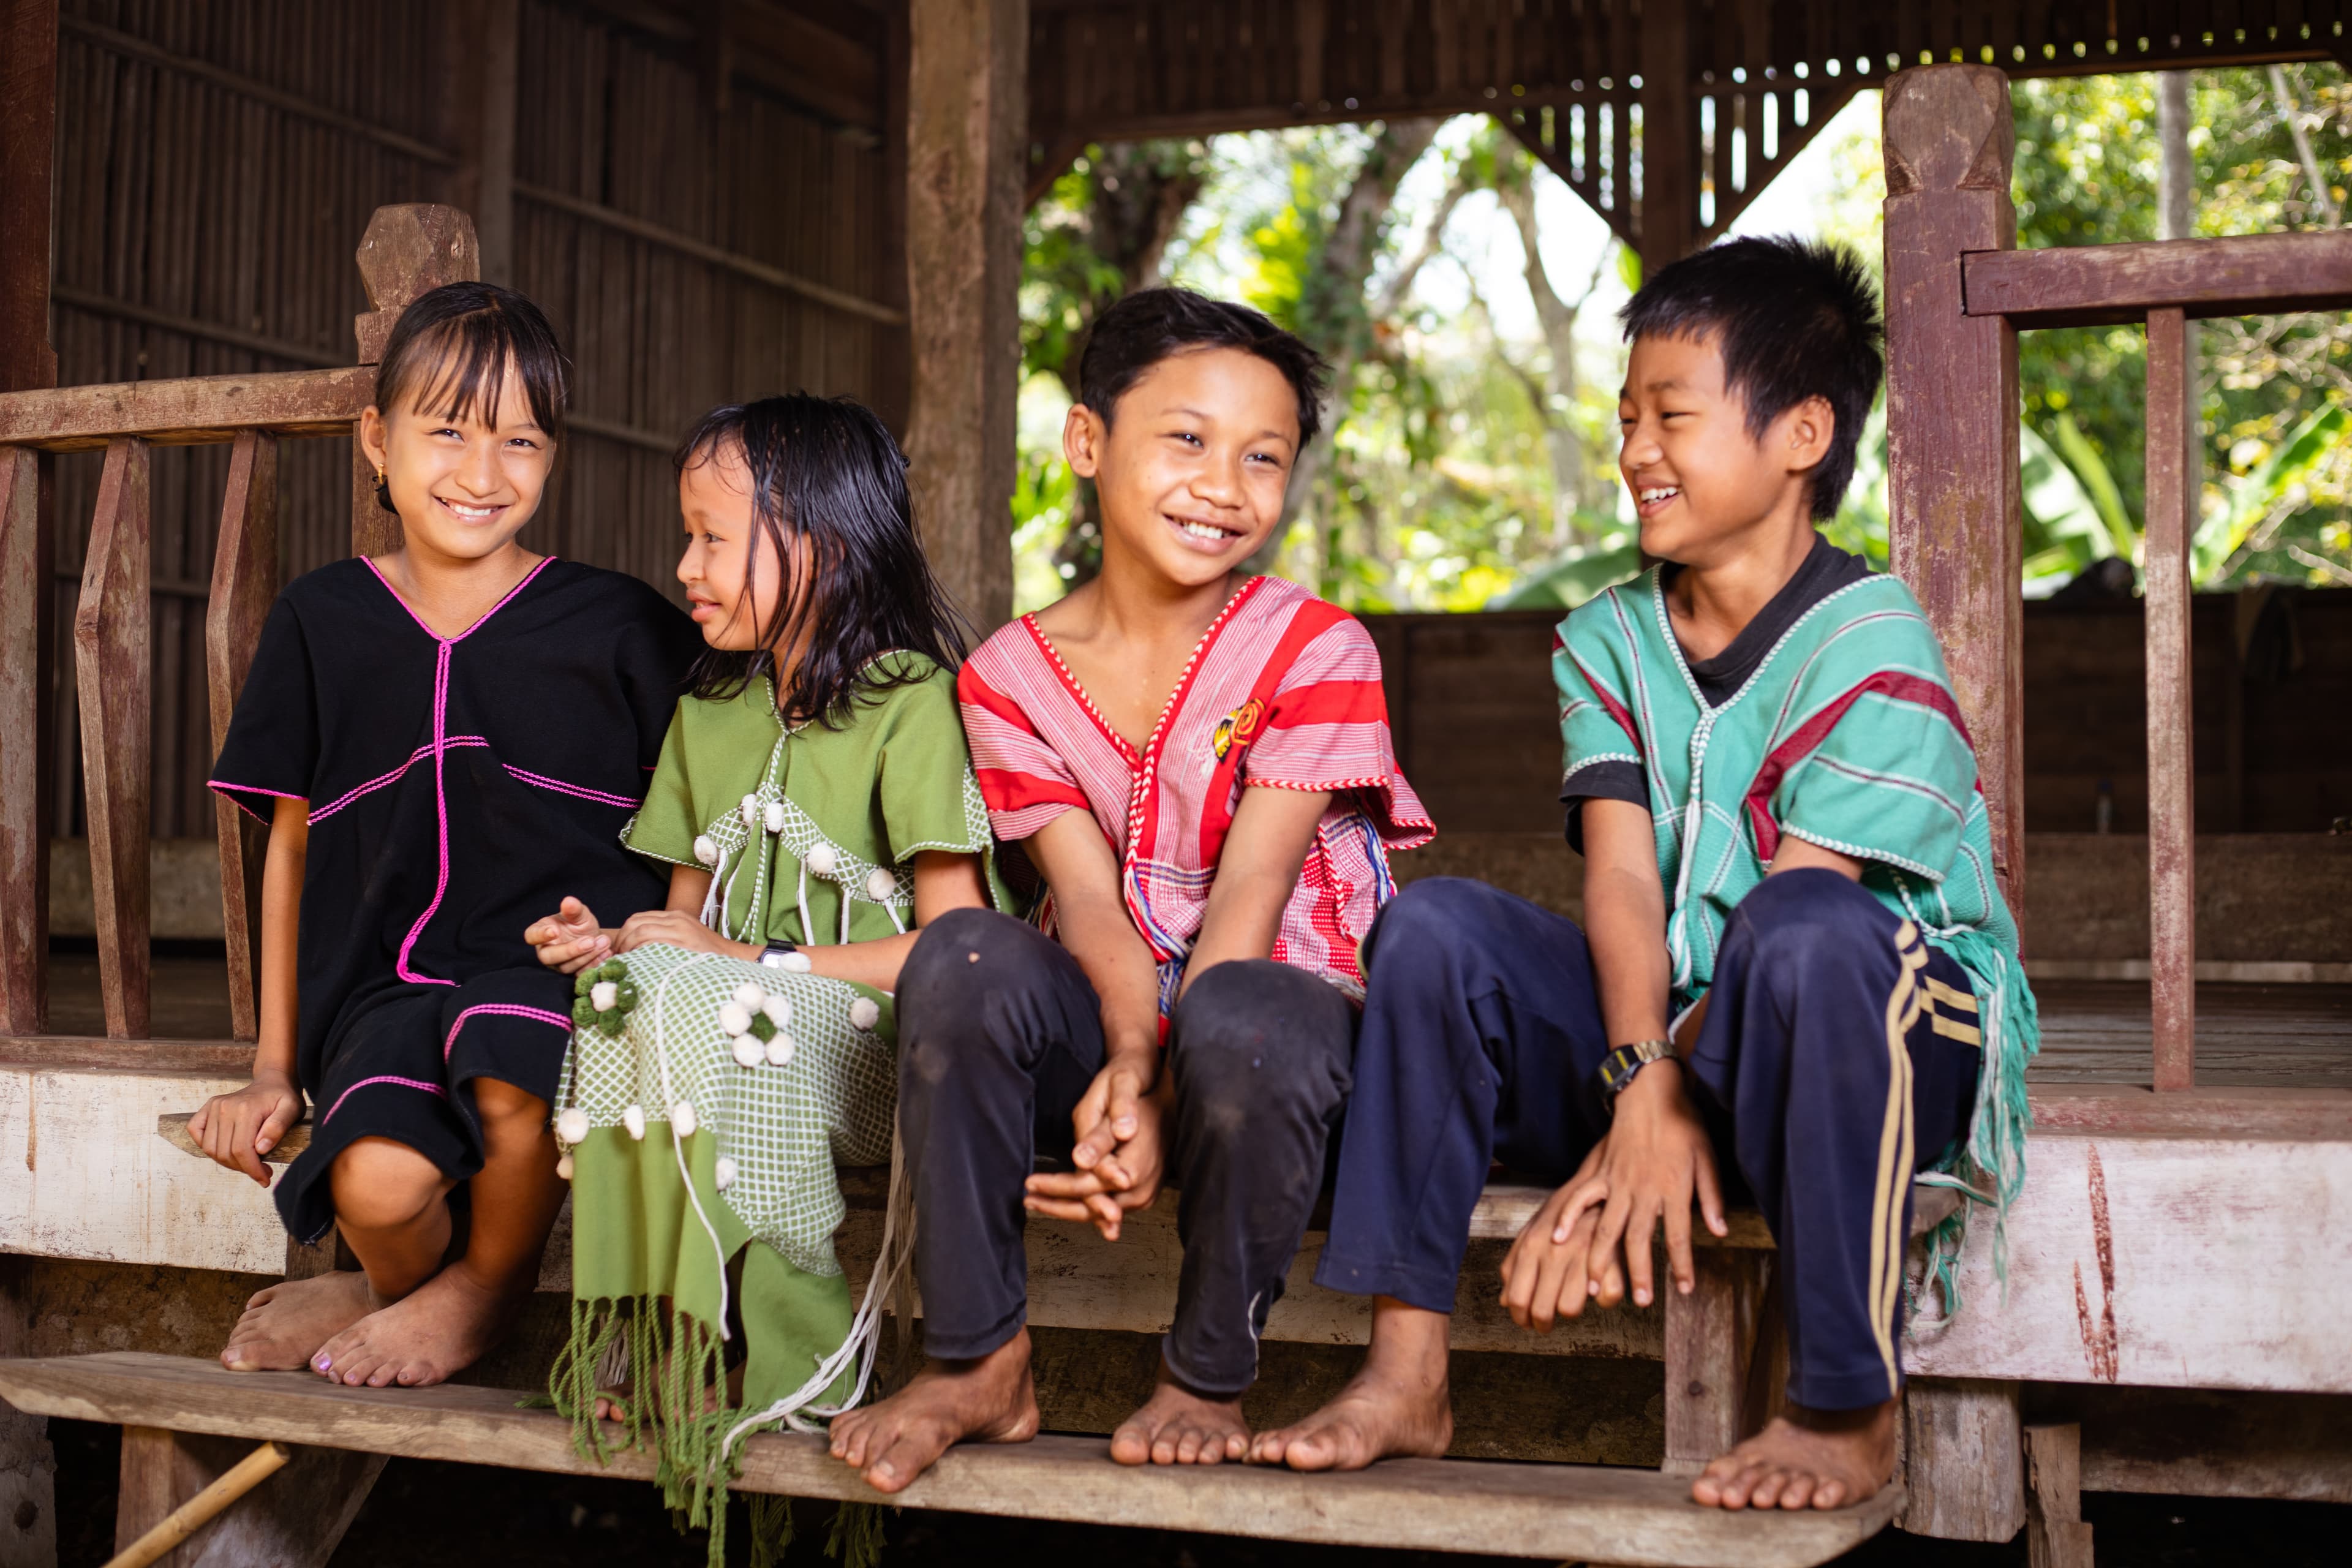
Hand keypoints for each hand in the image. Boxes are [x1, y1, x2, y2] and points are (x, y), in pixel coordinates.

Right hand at [187, 1073, 303, 1185]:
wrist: (273, 1081)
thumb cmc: (283, 1097)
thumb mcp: (292, 1110)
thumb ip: (278, 1128)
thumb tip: (260, 1149)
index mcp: (246, 1109)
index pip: (241, 1150)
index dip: (252, 1170)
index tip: (264, 1179)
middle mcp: (225, 1107)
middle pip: (224, 1153)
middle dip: (243, 1168)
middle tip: (261, 1170)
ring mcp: (214, 1106)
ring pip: (210, 1148)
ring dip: (227, 1162)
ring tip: (248, 1161)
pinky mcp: (207, 1108)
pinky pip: (196, 1132)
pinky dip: (207, 1146)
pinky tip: (226, 1149)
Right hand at [525, 896, 611, 972]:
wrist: (594, 937)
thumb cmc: (579, 923)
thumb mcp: (580, 914)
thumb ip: (573, 909)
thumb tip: (568, 901)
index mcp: (541, 932)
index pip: (532, 935)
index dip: (541, 934)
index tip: (555, 930)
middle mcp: (546, 950)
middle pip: (548, 956)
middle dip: (570, 950)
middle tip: (590, 941)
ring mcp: (557, 965)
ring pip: (566, 967)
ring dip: (587, 956)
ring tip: (603, 942)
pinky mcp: (571, 974)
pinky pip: (580, 974)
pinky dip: (594, 964)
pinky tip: (607, 953)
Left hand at [611, 908, 750, 958]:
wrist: (733, 956)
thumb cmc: (707, 953)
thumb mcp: (686, 936)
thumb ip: (665, 936)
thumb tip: (638, 947)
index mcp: (675, 915)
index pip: (638, 918)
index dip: (624, 934)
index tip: (619, 949)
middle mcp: (675, 918)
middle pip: (635, 922)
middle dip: (621, 939)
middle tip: (617, 956)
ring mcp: (679, 929)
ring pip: (640, 931)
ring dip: (627, 946)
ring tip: (625, 961)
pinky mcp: (682, 942)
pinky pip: (652, 942)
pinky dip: (639, 952)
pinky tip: (638, 962)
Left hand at [1024, 1057, 1163, 1240]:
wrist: (1169, 1101)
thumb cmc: (1137, 1099)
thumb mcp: (1115, 1108)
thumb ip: (1099, 1138)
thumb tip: (1081, 1160)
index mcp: (1132, 1169)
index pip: (1084, 1188)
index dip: (1054, 1188)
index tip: (1030, 1183)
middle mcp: (1140, 1188)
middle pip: (1091, 1208)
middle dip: (1056, 1205)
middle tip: (1028, 1199)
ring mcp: (1145, 1195)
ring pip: (1100, 1212)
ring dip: (1070, 1208)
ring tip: (1040, 1201)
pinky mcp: (1145, 1195)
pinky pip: (1112, 1207)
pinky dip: (1090, 1206)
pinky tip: (1068, 1203)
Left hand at [1500, 1140, 1609, 1331]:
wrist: (1601, 1189)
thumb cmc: (1564, 1213)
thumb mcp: (1532, 1232)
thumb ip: (1513, 1265)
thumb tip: (1502, 1301)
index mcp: (1530, 1247)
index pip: (1517, 1298)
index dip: (1520, 1318)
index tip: (1526, 1322)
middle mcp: (1554, 1253)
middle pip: (1542, 1311)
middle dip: (1542, 1325)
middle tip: (1545, 1325)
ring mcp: (1582, 1256)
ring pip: (1569, 1309)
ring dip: (1569, 1313)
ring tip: (1569, 1304)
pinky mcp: (1612, 1258)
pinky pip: (1606, 1298)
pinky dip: (1603, 1300)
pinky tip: (1598, 1290)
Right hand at [1575, 1064, 1727, 1309]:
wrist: (1652, 1093)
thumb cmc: (1684, 1125)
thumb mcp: (1708, 1159)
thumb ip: (1711, 1197)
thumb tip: (1720, 1232)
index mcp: (1673, 1189)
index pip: (1679, 1237)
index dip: (1682, 1266)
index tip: (1684, 1289)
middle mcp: (1644, 1191)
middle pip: (1639, 1240)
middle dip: (1640, 1273)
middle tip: (1640, 1301)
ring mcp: (1618, 1182)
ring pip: (1608, 1227)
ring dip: (1603, 1258)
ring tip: (1596, 1286)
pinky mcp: (1601, 1172)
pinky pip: (1581, 1198)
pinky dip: (1569, 1218)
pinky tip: (1559, 1240)